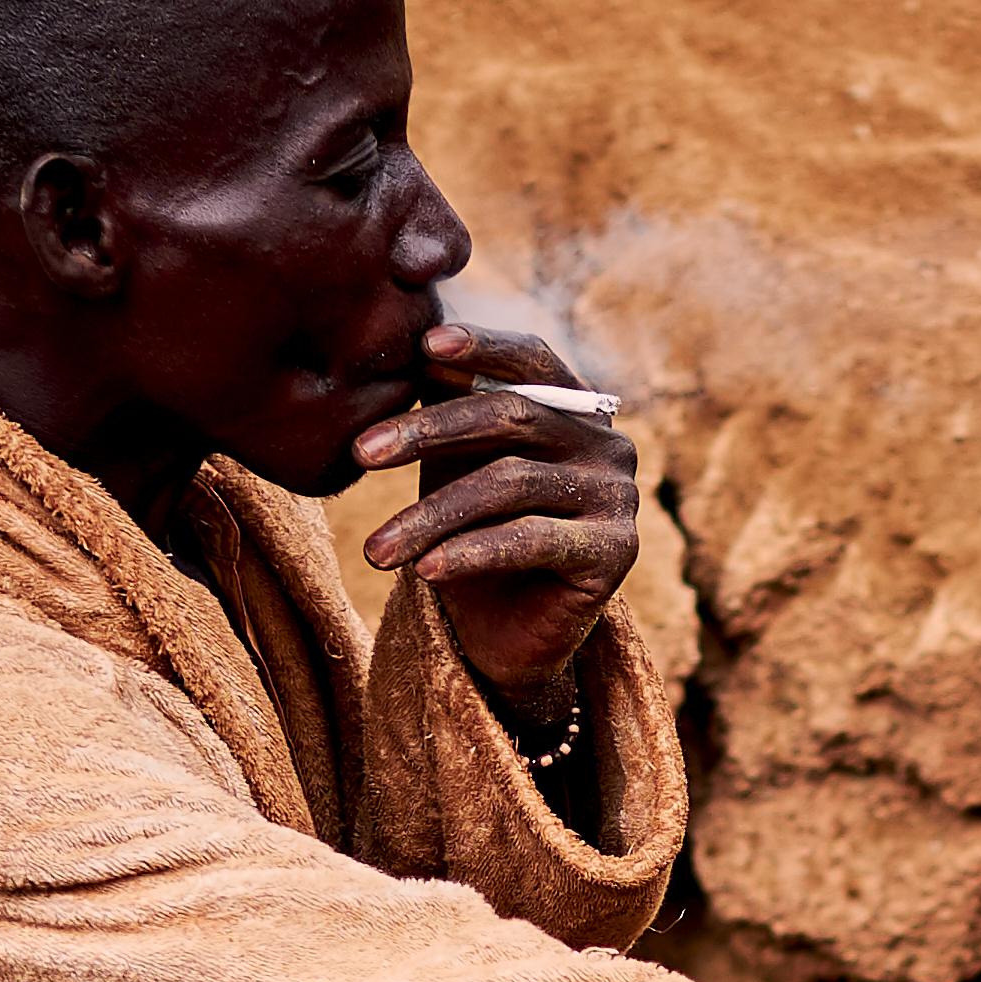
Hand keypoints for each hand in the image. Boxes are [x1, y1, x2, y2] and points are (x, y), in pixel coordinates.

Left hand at [357, 331, 640, 711]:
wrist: (509, 637)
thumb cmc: (475, 536)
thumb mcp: (456, 463)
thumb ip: (448, 405)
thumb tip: (413, 345)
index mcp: (573, 408)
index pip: (530, 359)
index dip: (481, 347)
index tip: (423, 346)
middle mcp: (607, 443)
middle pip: (513, 415)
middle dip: (428, 430)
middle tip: (361, 453)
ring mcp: (619, 496)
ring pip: (511, 483)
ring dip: (431, 515)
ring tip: (376, 551)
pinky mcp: (616, 551)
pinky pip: (533, 539)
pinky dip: (472, 553)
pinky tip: (426, 571)